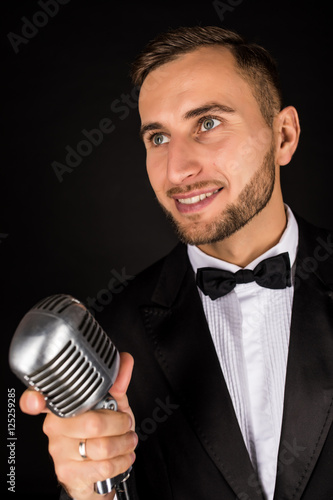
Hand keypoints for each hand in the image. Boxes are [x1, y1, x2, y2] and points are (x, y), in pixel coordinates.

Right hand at [19, 352, 136, 499]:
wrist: (99, 469)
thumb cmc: (103, 432)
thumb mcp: (113, 403)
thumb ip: (117, 382)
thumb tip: (125, 360)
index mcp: (61, 405)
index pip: (39, 399)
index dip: (35, 399)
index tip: (37, 401)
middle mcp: (55, 427)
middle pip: (92, 423)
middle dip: (120, 424)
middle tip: (125, 423)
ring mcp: (59, 451)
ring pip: (101, 447)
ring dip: (124, 443)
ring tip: (127, 439)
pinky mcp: (68, 472)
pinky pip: (104, 466)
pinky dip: (122, 460)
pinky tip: (123, 455)